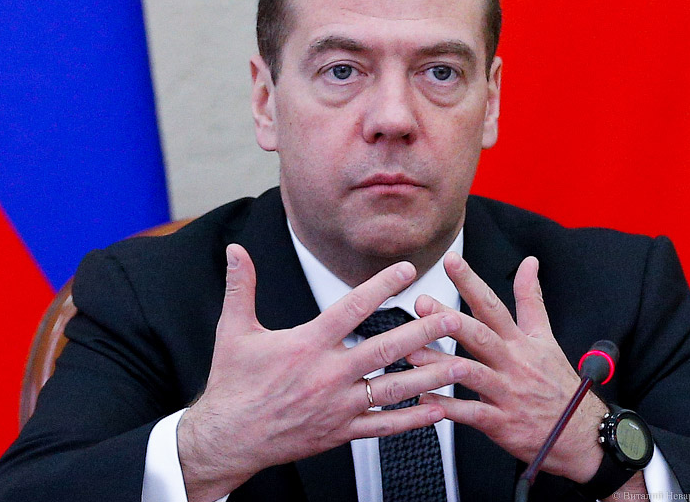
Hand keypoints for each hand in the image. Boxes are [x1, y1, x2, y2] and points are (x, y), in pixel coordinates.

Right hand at [177, 243, 466, 501]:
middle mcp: (328, 375)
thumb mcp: (233, 330)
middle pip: (385, 350)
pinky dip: (414, 420)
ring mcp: (338, 406)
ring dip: (430, 376)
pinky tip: (439, 410)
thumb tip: (234, 250)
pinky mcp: (341, 432)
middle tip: (453, 318)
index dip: (383, 286)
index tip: (409, 269)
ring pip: (393, 390)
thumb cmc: (232, 384)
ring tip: (461, 364)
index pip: (353, 308)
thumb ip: (240, 287)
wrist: (228, 439)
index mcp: (307, 345)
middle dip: (422, 333)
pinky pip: (384, 427)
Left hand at [412, 253, 607, 483]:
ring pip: (471, 373)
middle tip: (422, 304)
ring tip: (412, 354)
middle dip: (449, 319)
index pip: (493, 304)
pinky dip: (448, 408)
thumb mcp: (547, 337)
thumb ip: (532, 299)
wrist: (580, 434)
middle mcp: (513, 363)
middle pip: (480, 335)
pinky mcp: (503, 423)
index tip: (450, 260)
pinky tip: (425, 399)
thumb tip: (529, 263)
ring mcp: (508, 393)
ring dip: (439, 363)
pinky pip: (471, 414)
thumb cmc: (557, 384)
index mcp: (521, 341)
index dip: (471, 281)